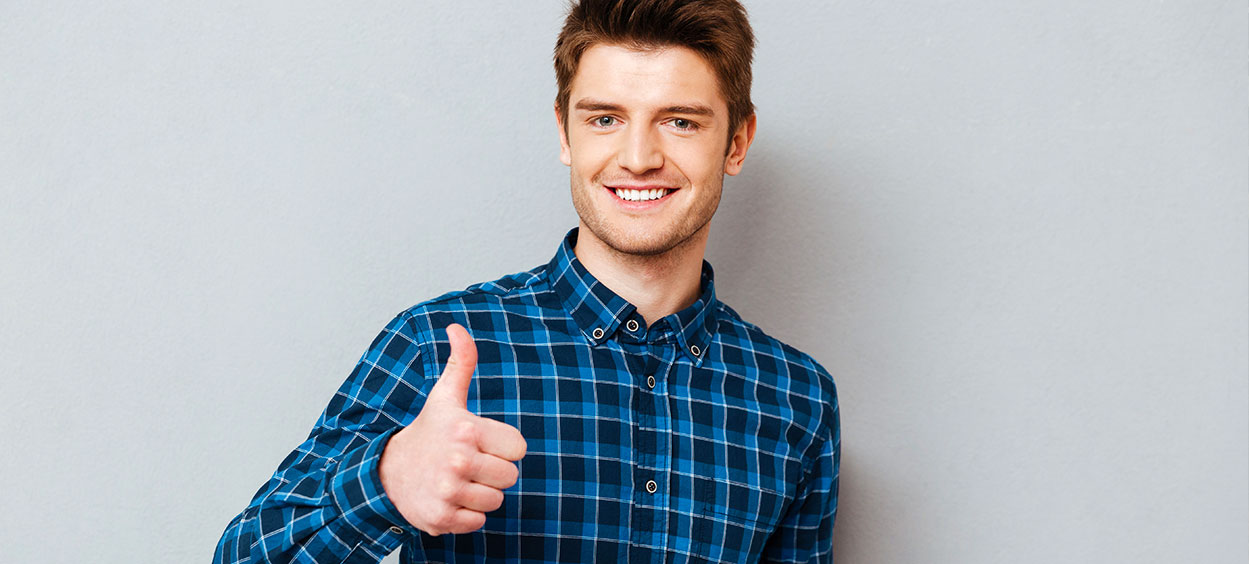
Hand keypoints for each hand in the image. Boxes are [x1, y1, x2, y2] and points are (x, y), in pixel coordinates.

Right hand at [379, 323, 527, 534]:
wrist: (387, 472)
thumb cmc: (428, 432)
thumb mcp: (445, 396)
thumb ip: (461, 362)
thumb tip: (456, 327)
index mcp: (466, 429)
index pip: (519, 448)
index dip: (504, 446)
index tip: (482, 442)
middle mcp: (458, 461)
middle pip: (510, 477)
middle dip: (493, 471)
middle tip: (469, 462)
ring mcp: (449, 492)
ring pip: (497, 501)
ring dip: (481, 493)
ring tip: (459, 479)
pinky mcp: (442, 519)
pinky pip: (479, 522)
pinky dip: (467, 514)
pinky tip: (450, 497)